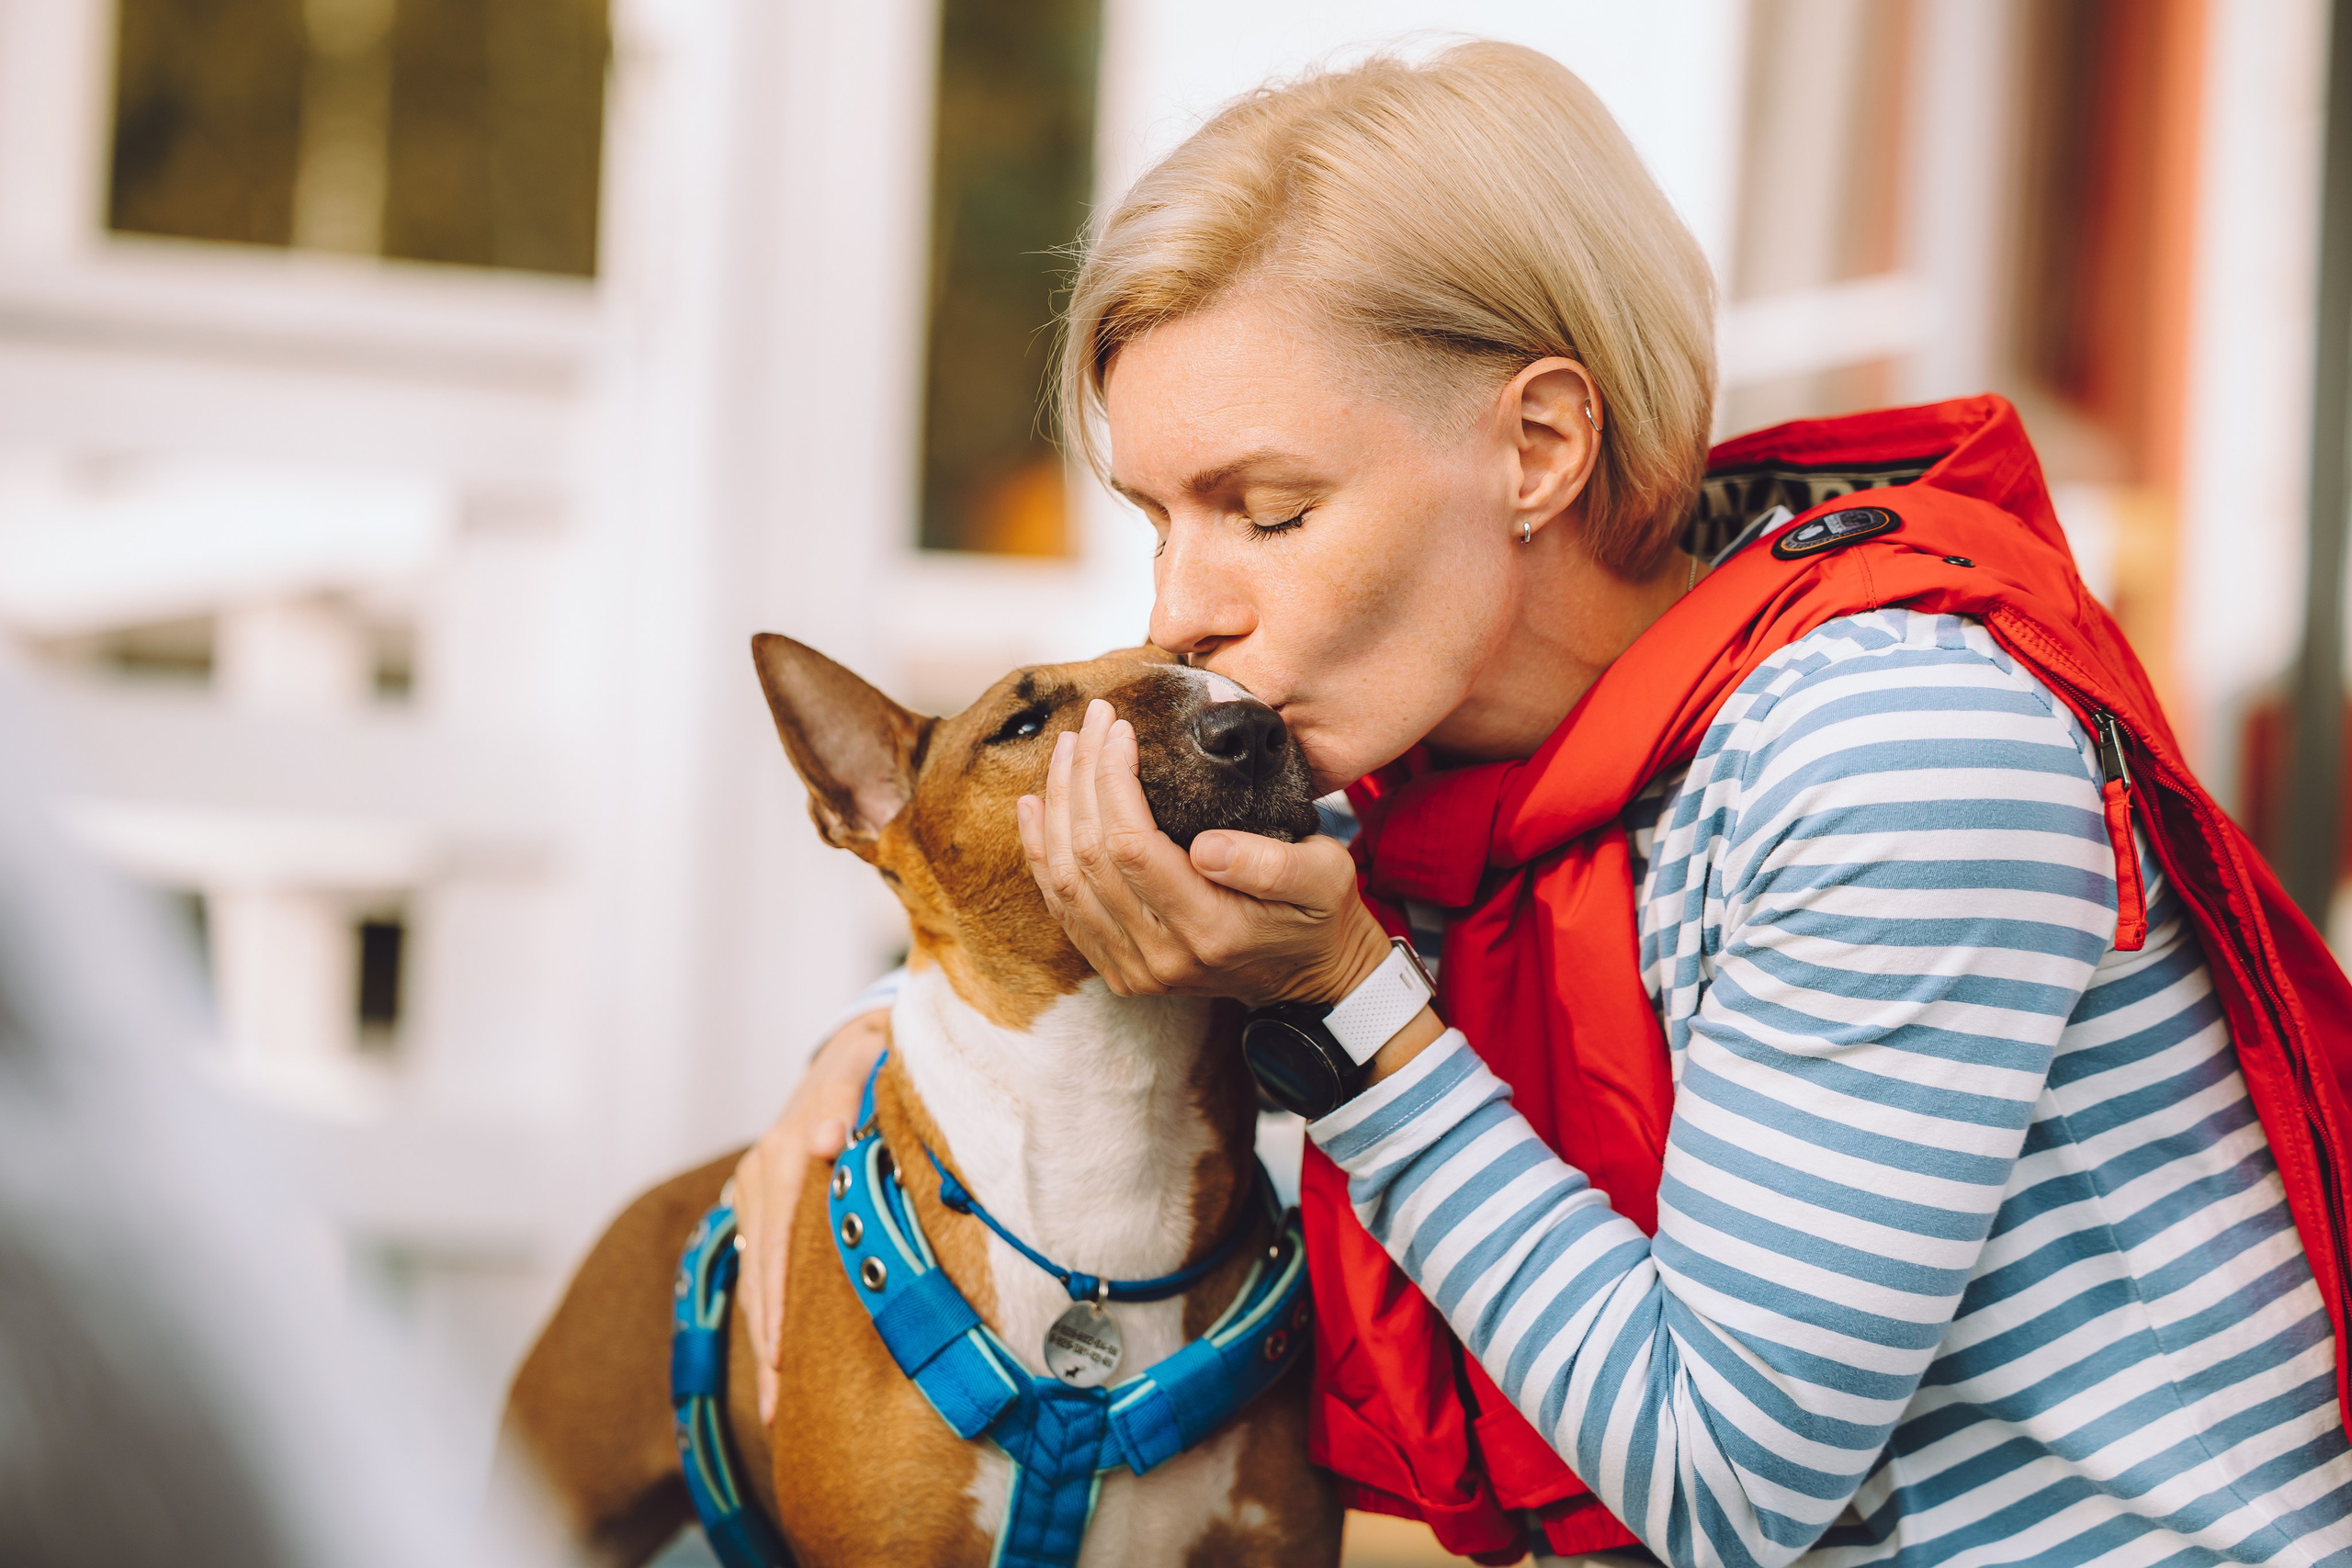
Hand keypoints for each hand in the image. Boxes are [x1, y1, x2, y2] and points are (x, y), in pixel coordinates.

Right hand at [732, 1007, 888, 1423]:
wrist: (858, 1041)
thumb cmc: (875, 1058)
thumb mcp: (867, 1060)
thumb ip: (845, 1096)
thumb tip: (825, 1140)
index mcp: (786, 1150)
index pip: (779, 1246)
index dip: (781, 1309)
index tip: (789, 1364)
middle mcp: (763, 1170)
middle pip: (762, 1273)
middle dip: (771, 1346)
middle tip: (781, 1411)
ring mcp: (756, 1186)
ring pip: (756, 1275)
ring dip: (766, 1340)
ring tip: (777, 1406)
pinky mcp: (760, 1197)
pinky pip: (759, 1264)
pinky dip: (767, 1311)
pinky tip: (778, 1359)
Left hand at [1015, 697, 1392, 1006]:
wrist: (1311, 978)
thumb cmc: (1320, 914)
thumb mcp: (1325, 878)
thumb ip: (1270, 865)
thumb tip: (1206, 847)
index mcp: (1211, 929)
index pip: (1133, 845)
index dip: (1114, 780)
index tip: (1121, 728)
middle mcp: (1161, 957)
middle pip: (1090, 857)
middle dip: (1081, 777)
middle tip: (1091, 720)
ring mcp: (1134, 970)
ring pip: (1065, 880)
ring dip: (1057, 807)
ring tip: (1064, 748)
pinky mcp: (1118, 969)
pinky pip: (1062, 908)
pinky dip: (1041, 853)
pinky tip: (1035, 807)